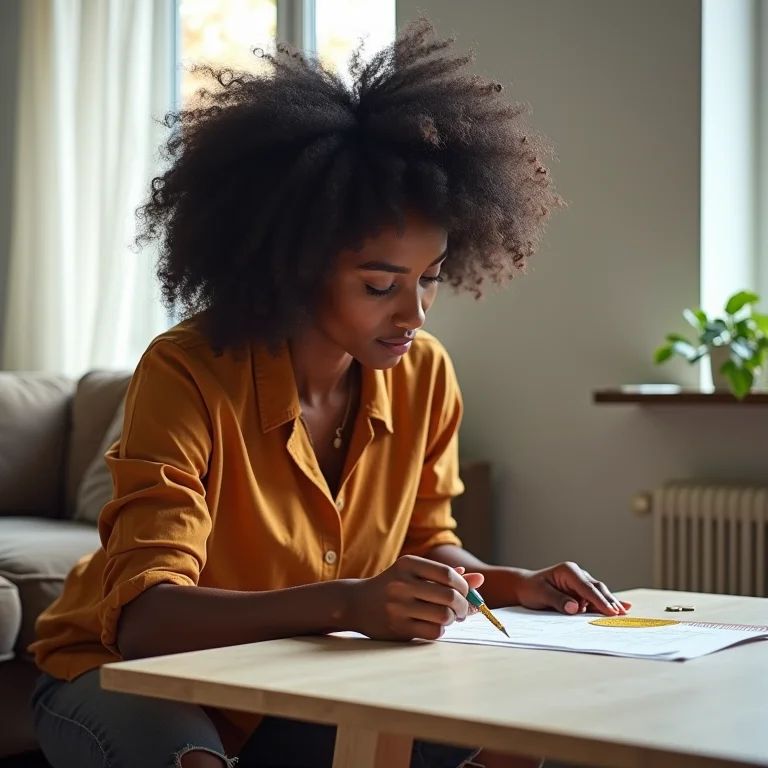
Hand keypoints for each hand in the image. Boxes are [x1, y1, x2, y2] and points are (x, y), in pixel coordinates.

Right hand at [347, 555, 484, 640]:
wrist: (356, 603)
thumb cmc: (393, 587)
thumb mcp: (415, 574)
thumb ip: (447, 576)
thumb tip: (479, 579)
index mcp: (408, 564)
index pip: (448, 574)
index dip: (464, 586)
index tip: (466, 593)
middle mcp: (402, 583)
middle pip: (450, 596)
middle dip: (463, 606)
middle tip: (462, 610)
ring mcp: (399, 606)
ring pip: (444, 616)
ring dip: (453, 619)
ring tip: (448, 617)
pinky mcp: (398, 627)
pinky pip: (433, 631)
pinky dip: (440, 630)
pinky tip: (434, 625)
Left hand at [515, 562, 631, 616]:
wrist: (525, 587)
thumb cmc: (531, 589)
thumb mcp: (540, 594)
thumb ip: (558, 600)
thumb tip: (576, 608)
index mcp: (569, 571)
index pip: (587, 588)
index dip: (599, 600)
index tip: (610, 612)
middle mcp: (578, 574)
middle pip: (597, 589)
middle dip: (609, 602)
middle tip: (620, 615)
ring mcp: (581, 582)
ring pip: (600, 593)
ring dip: (610, 603)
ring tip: (623, 614)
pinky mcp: (582, 591)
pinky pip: (596, 598)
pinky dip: (607, 603)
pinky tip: (624, 607)